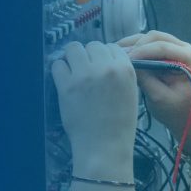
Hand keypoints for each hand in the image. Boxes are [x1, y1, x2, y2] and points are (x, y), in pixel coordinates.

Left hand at [51, 42, 137, 179]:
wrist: (104, 145)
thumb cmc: (120, 123)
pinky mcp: (66, 86)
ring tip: (75, 71)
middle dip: (90, 55)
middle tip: (88, 69)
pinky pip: (57, 64)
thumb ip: (122, 73)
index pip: (113, 47)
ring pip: (73, 49)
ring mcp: (84, 76)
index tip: (103, 65)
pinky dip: (60, 69)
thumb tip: (106, 59)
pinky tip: (66, 79)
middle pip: (93, 45)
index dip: (107, 55)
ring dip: (74, 57)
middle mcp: (105, 68)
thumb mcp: (132, 93)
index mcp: (125, 70)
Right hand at [117, 31, 190, 131]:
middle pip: (155, 37)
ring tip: (115, 54)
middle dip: (136, 46)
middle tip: (119, 57)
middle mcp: (183, 48)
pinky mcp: (163, 51)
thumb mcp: (159, 97)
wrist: (182, 113)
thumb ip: (145, 79)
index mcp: (188, 58)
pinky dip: (133, 47)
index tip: (126, 60)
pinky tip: (119, 54)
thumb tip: (128, 63)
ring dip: (132, 44)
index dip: (142, 51)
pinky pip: (146, 43)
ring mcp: (173, 47)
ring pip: (148, 37)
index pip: (163, 47)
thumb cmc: (174, 108)